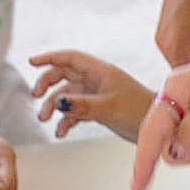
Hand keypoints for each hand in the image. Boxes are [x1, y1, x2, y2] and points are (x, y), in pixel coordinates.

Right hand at [28, 49, 149, 140]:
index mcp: (100, 71)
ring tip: (45, 119)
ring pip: (67, 95)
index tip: (32, 62)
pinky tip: (61, 132)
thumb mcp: (108, 108)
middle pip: (64, 75)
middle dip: (47, 84)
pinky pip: (75, 111)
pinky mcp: (98, 109)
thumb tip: (59, 102)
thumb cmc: (139, 111)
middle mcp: (96, 80)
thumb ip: (82, 105)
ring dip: (54, 106)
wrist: (158, 126)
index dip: (50, 57)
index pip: (70, 58)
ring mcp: (97, 94)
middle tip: (35, 96)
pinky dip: (66, 120)